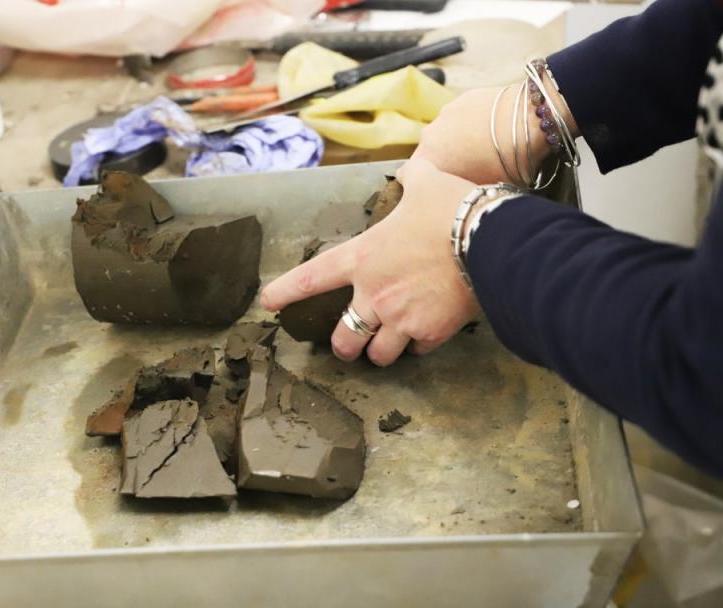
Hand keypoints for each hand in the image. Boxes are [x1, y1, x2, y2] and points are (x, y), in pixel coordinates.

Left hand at [261, 159, 481, 365]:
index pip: (311, 278)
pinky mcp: (430, 333)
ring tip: (388, 348)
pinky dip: (419, 346)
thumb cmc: (452, 208)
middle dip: (344, 346)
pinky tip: (427, 335)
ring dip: (379, 353)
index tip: (268, 303)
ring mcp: (400, 318)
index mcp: (362, 258)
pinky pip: (417, 350)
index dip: (285, 292)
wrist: (490, 240)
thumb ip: (412, 178)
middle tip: (349, 346)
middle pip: (344, 337)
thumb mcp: (426, 183)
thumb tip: (411, 168)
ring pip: (378, 355)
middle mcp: (374, 294)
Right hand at [414, 84, 565, 184]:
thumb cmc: (508, 162)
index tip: (442, 188)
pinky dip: (471, 122)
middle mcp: (428, 136)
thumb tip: (458, 197)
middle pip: (430, 153)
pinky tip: (490, 129)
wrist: (530, 121)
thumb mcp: (481, 190)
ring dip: (456, 140)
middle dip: (444, 160)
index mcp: (427, 162)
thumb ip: (458, 192)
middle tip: (468, 169)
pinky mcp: (463, 97)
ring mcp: (445, 114)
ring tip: (482, 147)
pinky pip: (461, 115)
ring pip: (445, 132)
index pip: (411, 177)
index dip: (427, 184)